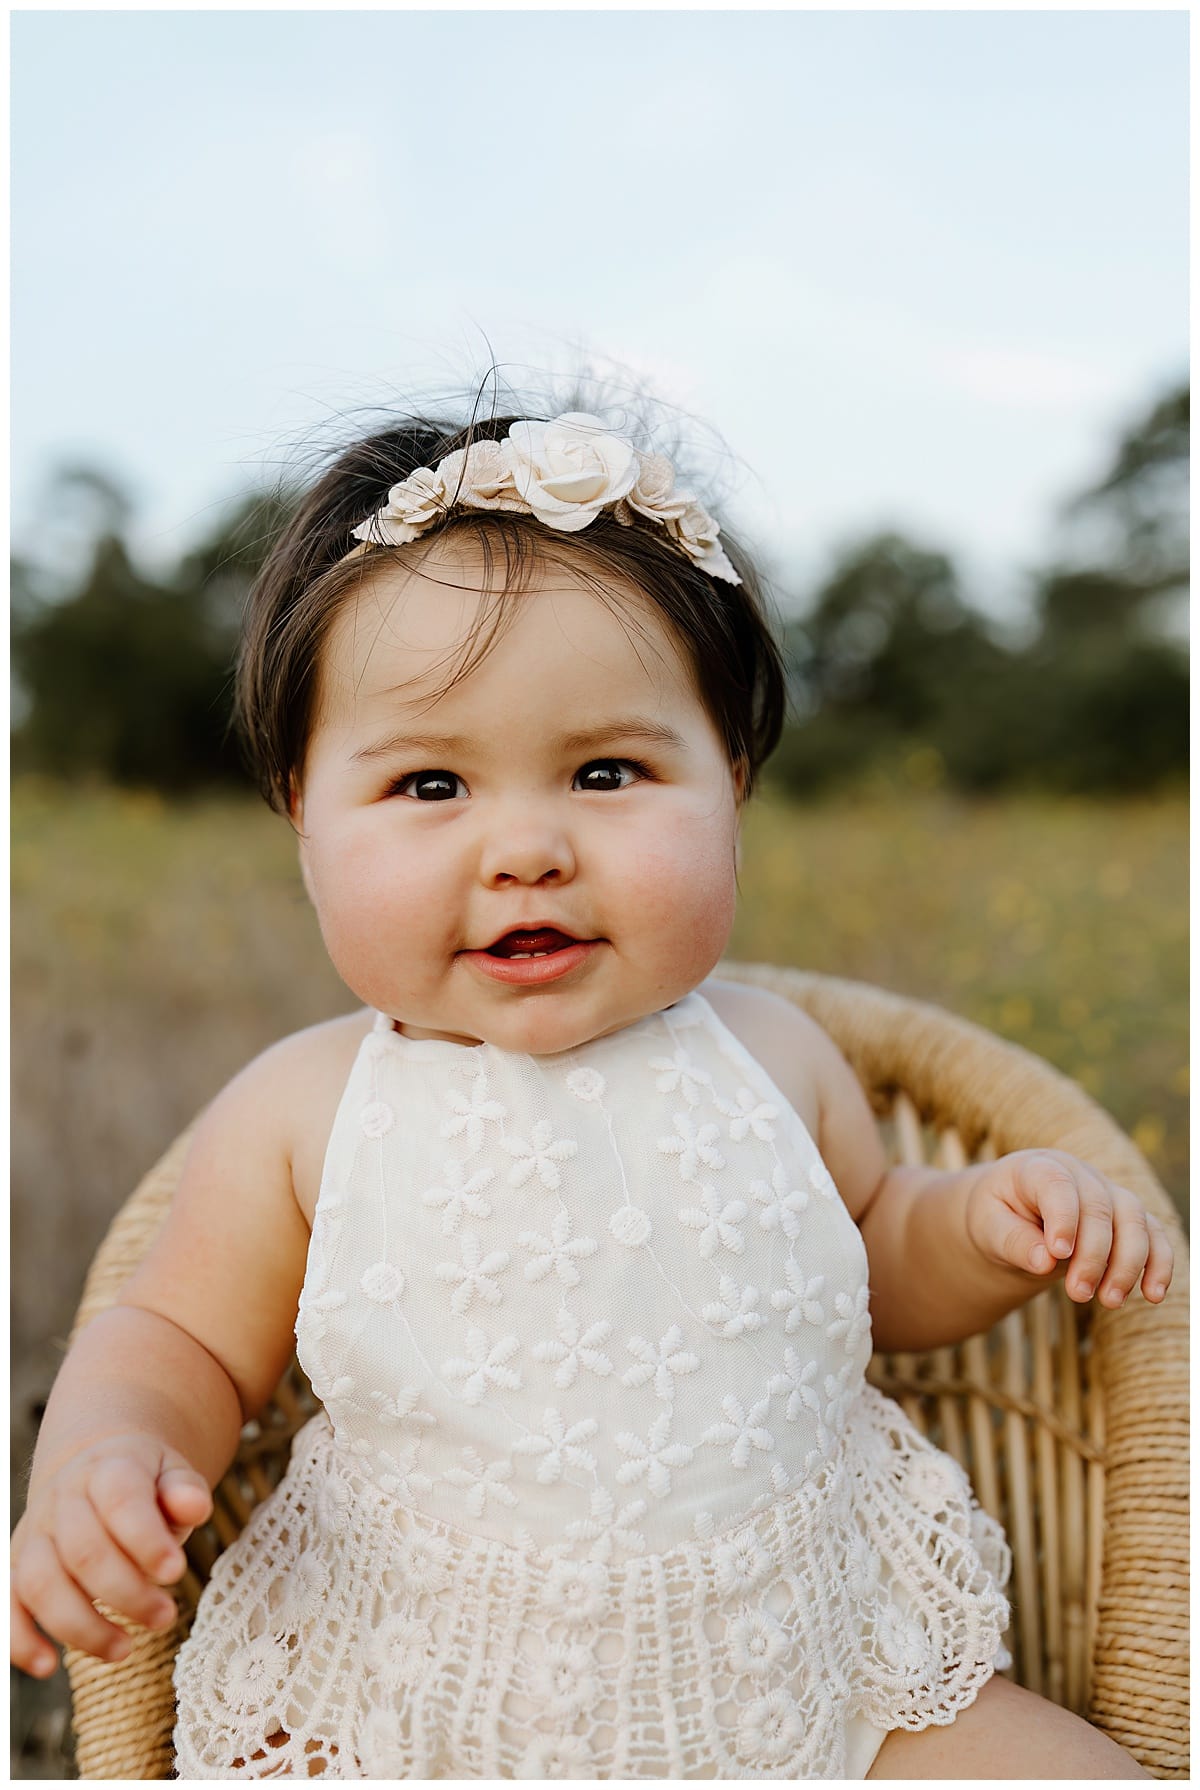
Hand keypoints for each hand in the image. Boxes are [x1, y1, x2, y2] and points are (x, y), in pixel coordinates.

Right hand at [11, 1433, 211, 1676]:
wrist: (94, 1471)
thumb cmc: (146, 1485)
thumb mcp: (173, 1475)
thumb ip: (185, 1491)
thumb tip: (195, 1506)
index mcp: (107, 1470)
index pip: (121, 1502)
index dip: (147, 1540)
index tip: (176, 1573)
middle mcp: (63, 1500)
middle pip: (84, 1552)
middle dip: (127, 1594)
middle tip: (165, 1618)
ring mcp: (34, 1535)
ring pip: (42, 1583)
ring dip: (82, 1625)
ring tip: (124, 1650)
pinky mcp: (15, 1568)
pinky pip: (7, 1605)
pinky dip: (19, 1639)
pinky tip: (47, 1667)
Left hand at [966, 1149, 1174, 1307]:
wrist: (1011, 1216)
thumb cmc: (997, 1217)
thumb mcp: (988, 1227)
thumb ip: (1013, 1241)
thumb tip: (1045, 1261)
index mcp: (1038, 1167)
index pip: (1058, 1185)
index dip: (1063, 1218)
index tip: (1058, 1253)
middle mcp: (1079, 1175)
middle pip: (1099, 1209)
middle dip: (1093, 1255)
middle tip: (1078, 1294)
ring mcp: (1108, 1193)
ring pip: (1133, 1221)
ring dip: (1128, 1264)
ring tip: (1110, 1301)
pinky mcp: (1127, 1217)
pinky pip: (1153, 1235)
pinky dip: (1158, 1264)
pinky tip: (1153, 1295)